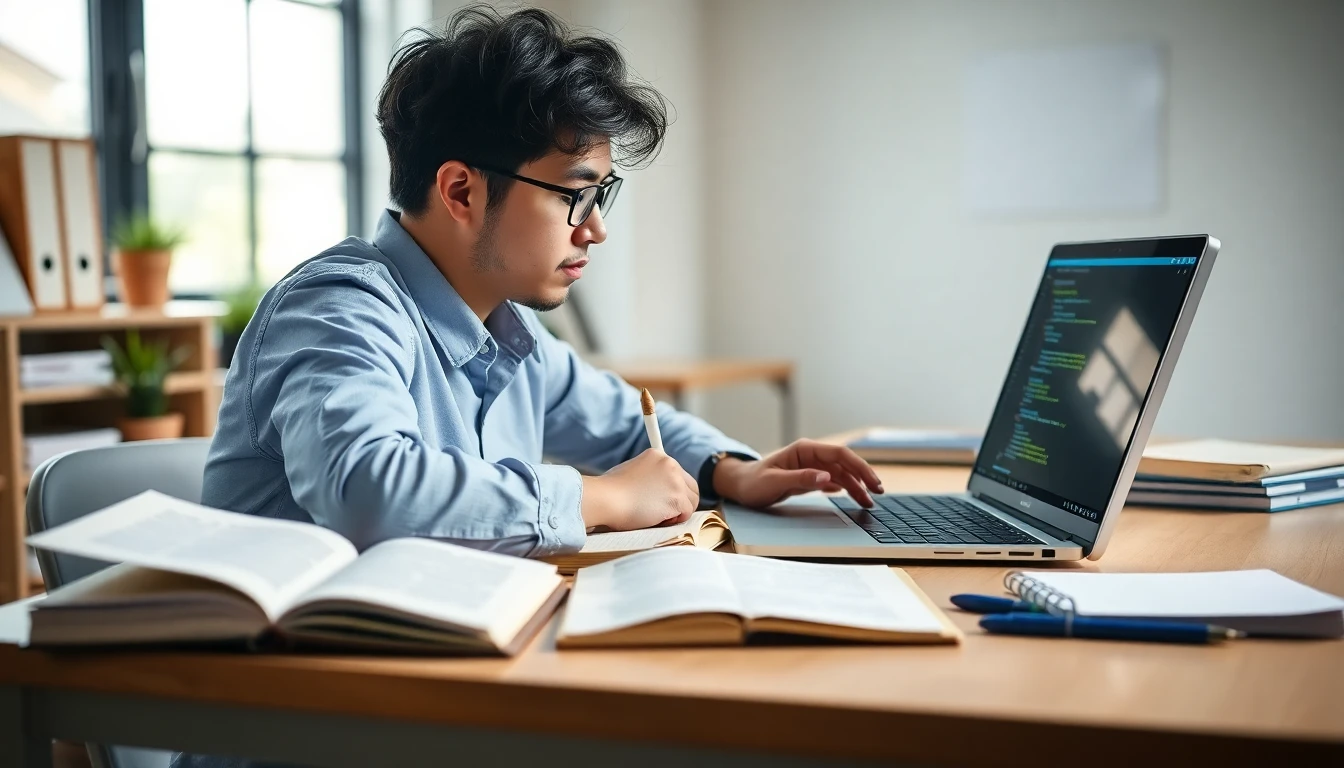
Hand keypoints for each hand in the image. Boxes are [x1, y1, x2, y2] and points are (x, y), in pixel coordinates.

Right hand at [581, 449, 698, 530]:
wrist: (606, 499)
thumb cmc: (610, 492)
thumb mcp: (630, 471)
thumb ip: (648, 476)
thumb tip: (656, 489)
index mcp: (658, 455)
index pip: (678, 474)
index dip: (672, 490)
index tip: (663, 499)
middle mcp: (670, 464)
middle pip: (691, 486)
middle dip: (680, 501)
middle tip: (663, 512)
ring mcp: (675, 480)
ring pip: (692, 501)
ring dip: (678, 512)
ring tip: (657, 516)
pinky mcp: (677, 497)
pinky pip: (686, 513)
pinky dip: (674, 520)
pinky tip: (657, 519)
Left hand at [712, 439, 884, 508]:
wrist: (741, 486)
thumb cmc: (754, 483)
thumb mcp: (775, 482)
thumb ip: (801, 479)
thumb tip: (827, 478)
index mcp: (804, 450)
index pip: (840, 454)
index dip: (860, 467)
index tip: (872, 483)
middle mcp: (811, 456)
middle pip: (845, 463)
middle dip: (863, 477)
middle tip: (879, 493)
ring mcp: (812, 466)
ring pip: (841, 474)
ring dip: (856, 487)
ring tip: (868, 503)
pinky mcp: (810, 478)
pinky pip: (833, 481)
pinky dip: (845, 489)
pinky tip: (854, 497)